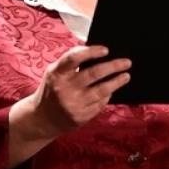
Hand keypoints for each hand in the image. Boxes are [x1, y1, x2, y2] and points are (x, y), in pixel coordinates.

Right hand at [8, 47, 130, 166]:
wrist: (42, 118)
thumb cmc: (51, 89)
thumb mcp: (54, 73)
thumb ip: (70, 63)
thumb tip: (96, 52)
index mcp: (57, 73)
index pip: (74, 58)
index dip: (91, 52)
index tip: (106, 50)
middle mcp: (65, 88)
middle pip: (94, 74)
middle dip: (113, 66)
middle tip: (127, 62)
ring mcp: (74, 104)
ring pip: (102, 90)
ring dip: (117, 82)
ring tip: (126, 76)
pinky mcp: (81, 116)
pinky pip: (100, 103)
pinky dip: (107, 96)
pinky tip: (112, 90)